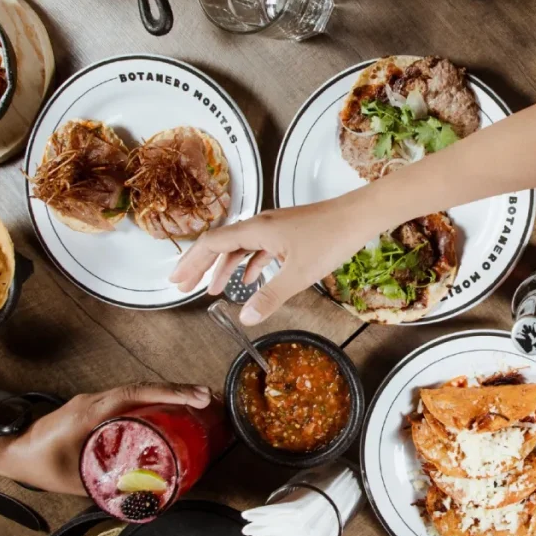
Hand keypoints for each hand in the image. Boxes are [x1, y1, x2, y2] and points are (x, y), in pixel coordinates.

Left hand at [0, 383, 212, 494]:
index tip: (197, 397)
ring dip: (170, 393)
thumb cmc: (37, 463)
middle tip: (210, 400)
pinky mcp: (99, 406)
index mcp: (91, 412)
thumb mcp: (73, 480)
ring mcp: (98, 400)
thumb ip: (106, 490)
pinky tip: (173, 409)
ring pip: (141, 390)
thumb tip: (141, 503)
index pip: (135, 393)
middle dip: (180, 391)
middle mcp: (97, 400)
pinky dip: (156, 399)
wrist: (11, 451)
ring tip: (200, 402)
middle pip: (145, 387)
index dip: (169, 393)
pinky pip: (133, 397)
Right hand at [170, 192, 380, 325]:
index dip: (191, 264)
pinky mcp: (288, 233)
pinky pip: (258, 249)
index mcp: (255, 230)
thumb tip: (244, 318)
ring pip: (239, 247)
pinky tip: (249, 281)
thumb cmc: (331, 238)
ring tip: (212, 289)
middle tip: (183, 286)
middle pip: (220, 244)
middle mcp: (260, 225)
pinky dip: (248, 264)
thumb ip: (270, 297)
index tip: (177, 282)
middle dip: (200, 266)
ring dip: (224, 268)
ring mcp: (274, 228)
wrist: (358, 216)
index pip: (211, 244)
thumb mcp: (298, 274)